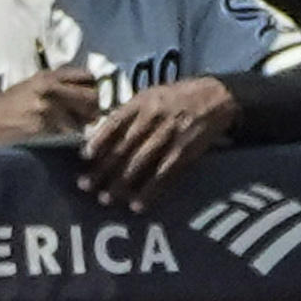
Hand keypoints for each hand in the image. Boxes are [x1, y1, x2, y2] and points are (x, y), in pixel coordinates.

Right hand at [0, 60, 99, 146]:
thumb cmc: (9, 104)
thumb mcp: (32, 85)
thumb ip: (58, 84)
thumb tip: (88, 89)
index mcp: (47, 76)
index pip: (85, 76)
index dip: (98, 84)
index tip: (104, 91)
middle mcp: (50, 90)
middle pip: (91, 96)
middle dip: (98, 105)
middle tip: (100, 111)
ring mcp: (49, 110)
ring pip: (85, 117)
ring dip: (88, 122)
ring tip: (84, 125)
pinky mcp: (47, 129)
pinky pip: (71, 132)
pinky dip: (75, 134)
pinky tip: (69, 135)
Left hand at [75, 70, 245, 206]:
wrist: (216, 97)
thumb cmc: (176, 97)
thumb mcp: (151, 95)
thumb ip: (128, 113)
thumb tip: (98, 134)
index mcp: (142, 102)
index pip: (115, 122)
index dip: (99, 140)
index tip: (84, 157)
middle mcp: (154, 118)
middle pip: (123, 146)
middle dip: (103, 168)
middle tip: (86, 185)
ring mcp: (170, 135)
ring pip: (140, 163)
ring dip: (121, 183)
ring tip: (106, 198)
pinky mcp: (185, 152)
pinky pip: (164, 175)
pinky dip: (150, 191)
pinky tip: (137, 204)